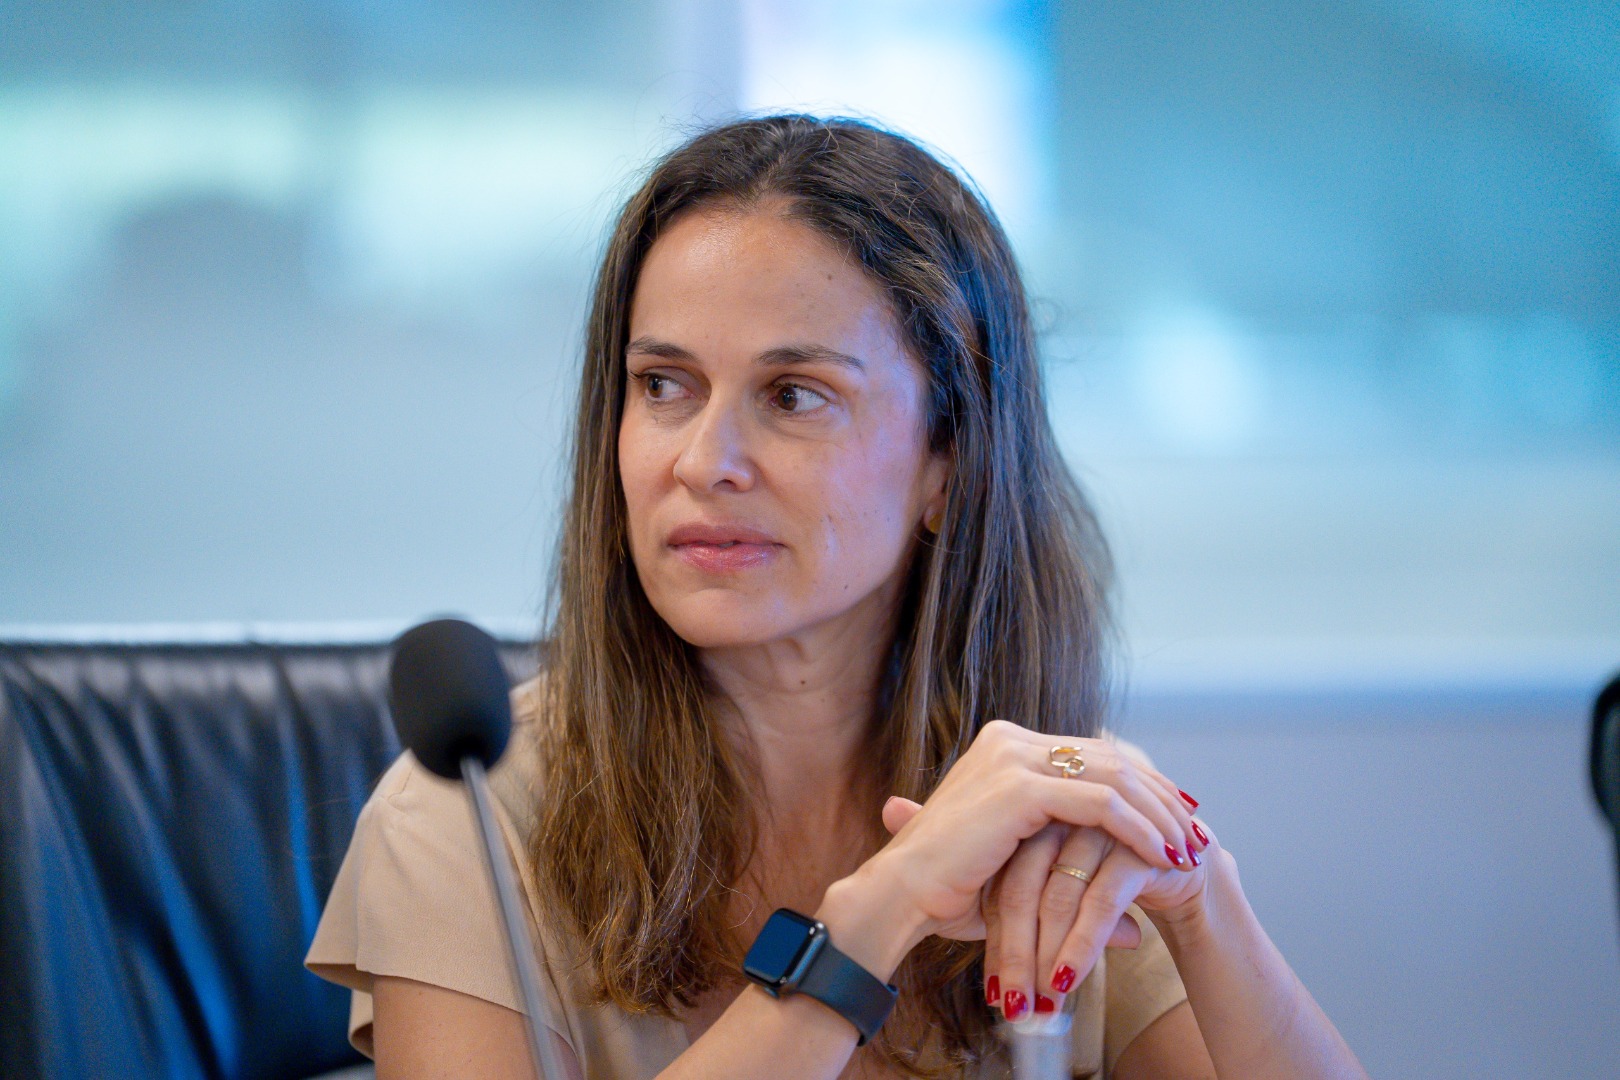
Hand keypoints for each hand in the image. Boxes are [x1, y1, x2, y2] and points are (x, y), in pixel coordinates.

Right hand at [862, 722, 1198, 948]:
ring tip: (1188, 849)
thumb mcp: (1023, 879)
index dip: (1141, 786)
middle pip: (1110, 757)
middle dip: (1160, 797)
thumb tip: (1134, 926)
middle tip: (1196, 833)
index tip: (1177, 821)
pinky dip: (1139, 829)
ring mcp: (1013, 758)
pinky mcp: (1020, 788)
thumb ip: (1077, 884)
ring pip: (1114, 775)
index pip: (1092, 754)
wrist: (900, 896)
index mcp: (1005, 749)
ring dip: (1159, 814)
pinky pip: (1102, 804)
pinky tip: (1163, 857)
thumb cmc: (949, 893)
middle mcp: (1009, 741)